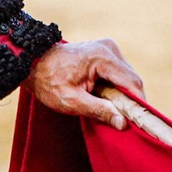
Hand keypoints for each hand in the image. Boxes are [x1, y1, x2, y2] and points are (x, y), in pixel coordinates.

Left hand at [27, 39, 143, 129]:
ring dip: (121, 95)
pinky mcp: (105, 52)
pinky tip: (103, 97)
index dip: (138, 104)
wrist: (32, 63)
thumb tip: (123, 123)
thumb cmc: (48, 82)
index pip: (132, 83)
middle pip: (131, 80)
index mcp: (102, 57)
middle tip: (120, 120)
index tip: (139, 123)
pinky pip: (118, 74)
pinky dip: (115, 87)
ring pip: (126, 78)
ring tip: (107, 108)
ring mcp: (107, 48)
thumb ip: (99, 110)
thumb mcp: (71, 101)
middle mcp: (109, 48)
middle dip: (128, 101)